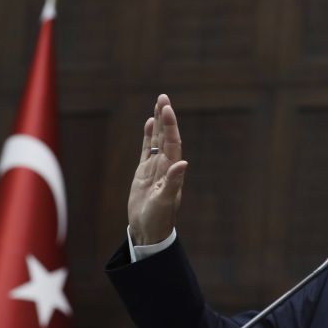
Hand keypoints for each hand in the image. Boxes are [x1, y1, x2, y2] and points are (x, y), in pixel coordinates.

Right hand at [128, 94, 188, 244]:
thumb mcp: (164, 201)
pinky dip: (148, 137)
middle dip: (165, 117)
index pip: (172, 143)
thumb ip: (173, 182)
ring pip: (156, 140)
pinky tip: (149, 124)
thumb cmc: (158, 219)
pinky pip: (147, 150)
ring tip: (159, 104)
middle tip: (163, 97)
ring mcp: (155, 168)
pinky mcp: (144, 173)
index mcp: (172, 171)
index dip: (170, 126)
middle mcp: (165, 166)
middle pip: (166, 137)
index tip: (166, 108)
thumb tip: (183, 163)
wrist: (149, 231)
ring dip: (158, 123)